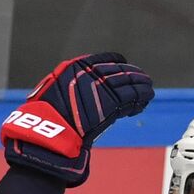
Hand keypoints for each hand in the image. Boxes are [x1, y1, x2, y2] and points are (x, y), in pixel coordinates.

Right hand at [0, 53, 152, 185]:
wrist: (48, 133)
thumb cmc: (45, 118)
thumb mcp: (52, 93)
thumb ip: (70, 87)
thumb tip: (79, 91)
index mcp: (76, 66)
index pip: (105, 59)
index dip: (117, 64)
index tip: (124, 68)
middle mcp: (90, 72)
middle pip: (119, 71)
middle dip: (132, 76)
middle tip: (144, 80)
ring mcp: (102, 86)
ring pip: (128, 83)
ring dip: (141, 87)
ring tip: (148, 91)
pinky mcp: (113, 102)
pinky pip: (132, 97)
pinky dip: (140, 98)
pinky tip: (144, 101)